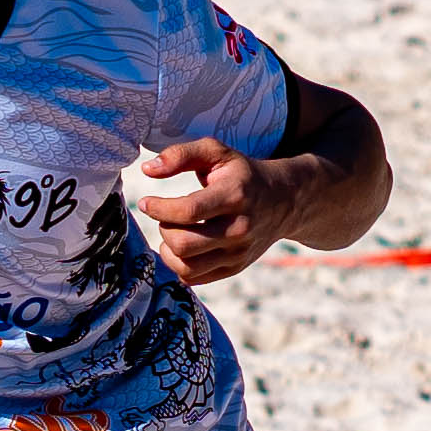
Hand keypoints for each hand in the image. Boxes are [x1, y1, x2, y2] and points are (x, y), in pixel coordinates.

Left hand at [134, 138, 284, 285]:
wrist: (283, 201)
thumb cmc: (241, 174)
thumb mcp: (217, 152)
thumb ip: (181, 154)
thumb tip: (147, 169)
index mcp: (234, 196)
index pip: (187, 211)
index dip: (159, 208)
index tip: (147, 202)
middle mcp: (238, 229)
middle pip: (183, 244)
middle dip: (164, 228)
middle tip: (165, 216)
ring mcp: (238, 253)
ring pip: (186, 267)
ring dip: (168, 249)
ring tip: (172, 232)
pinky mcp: (235, 268)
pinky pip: (193, 278)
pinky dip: (178, 265)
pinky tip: (182, 247)